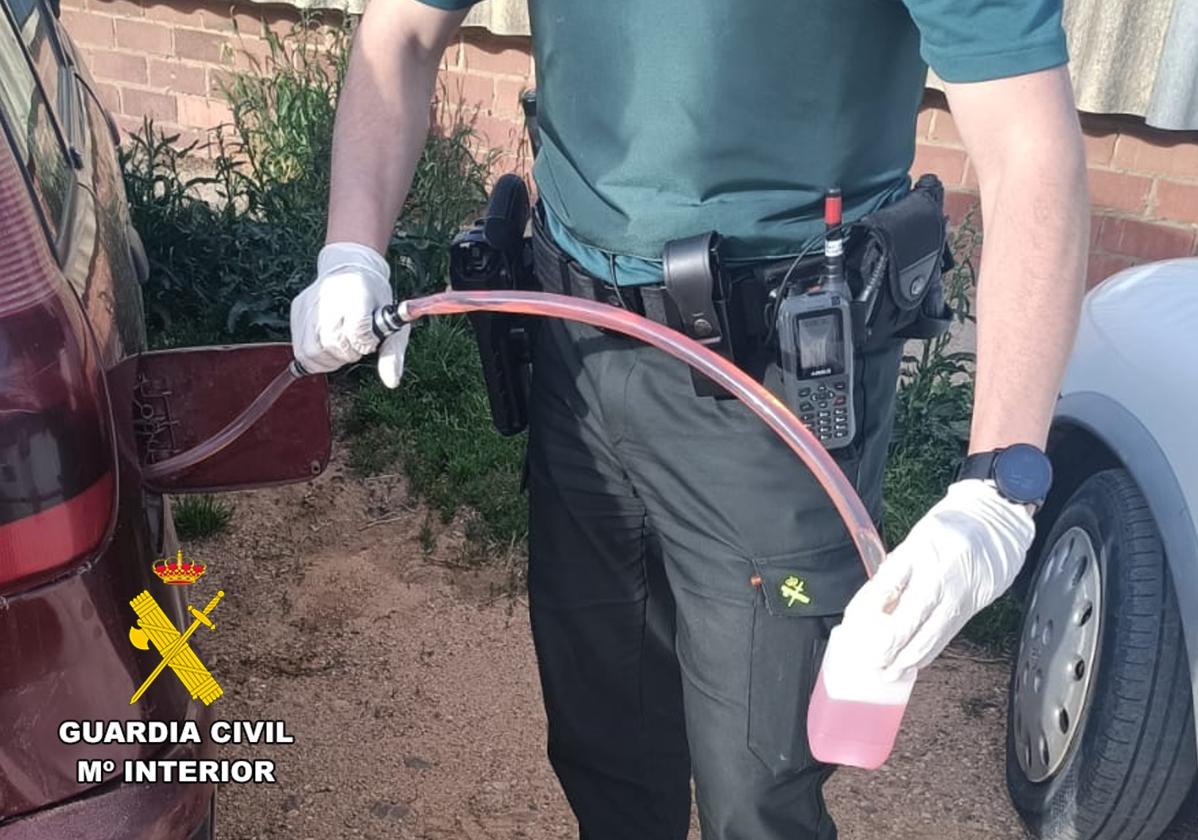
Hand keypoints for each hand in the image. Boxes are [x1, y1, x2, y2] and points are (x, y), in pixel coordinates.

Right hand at [290, 242, 410, 387]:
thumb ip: (392, 353)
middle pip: (332, 344)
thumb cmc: (374, 298)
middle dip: (347, 353)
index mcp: (358, 295)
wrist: (350, 266)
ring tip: (341, 347)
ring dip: (329, 359)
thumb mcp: (391, 322)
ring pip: (311, 351)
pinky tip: (327, 348)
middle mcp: (329, 298)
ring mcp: (309, 304)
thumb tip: (391, 382)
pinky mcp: (296, 310)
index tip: (369, 339)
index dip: (365, 343)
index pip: (357, 333)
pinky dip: (314, 357)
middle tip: (355, 344)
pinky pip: (299, 348)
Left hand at [839, 479, 1034, 675]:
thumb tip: (870, 607)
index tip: (854, 627)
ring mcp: (960, 592)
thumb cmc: (948, 531)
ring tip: (891, 672)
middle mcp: (941, 573)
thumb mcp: (914, 541)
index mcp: (919, 550)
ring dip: (909, 657)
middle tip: (873, 662)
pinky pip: (948, 634)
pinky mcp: (974, 605)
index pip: (888, 585)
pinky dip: (930, 651)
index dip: (868, 610)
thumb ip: (893, 573)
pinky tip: (916, 662)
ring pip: (932, 633)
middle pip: (911, 617)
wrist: (996, 522)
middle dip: (890, 645)